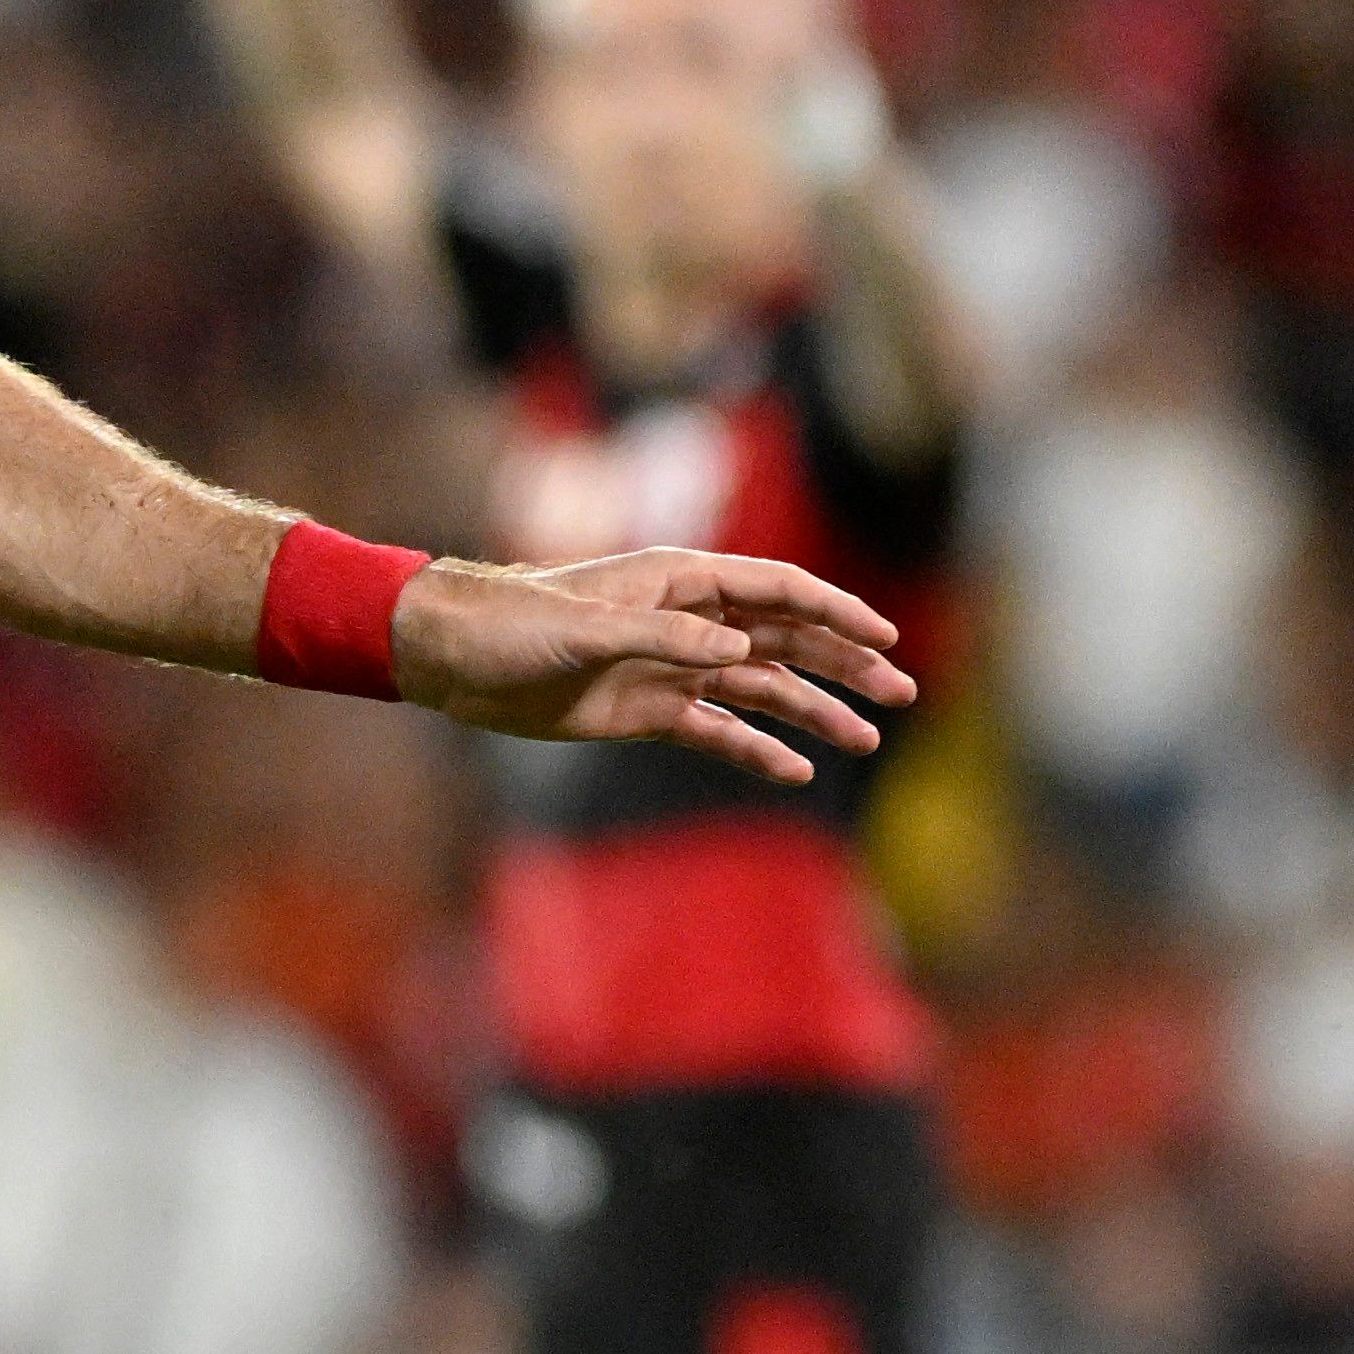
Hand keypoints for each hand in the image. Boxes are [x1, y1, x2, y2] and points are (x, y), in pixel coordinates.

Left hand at [393, 544, 910, 776]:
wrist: (450, 657)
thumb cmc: (511, 622)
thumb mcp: (586, 629)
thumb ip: (665, 637)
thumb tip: (742, 653)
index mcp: (680, 580)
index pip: (778, 591)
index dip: (835, 612)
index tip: (886, 638)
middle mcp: (685, 619)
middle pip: (785, 639)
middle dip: (845, 663)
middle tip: (903, 693)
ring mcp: (669, 665)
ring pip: (761, 687)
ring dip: (813, 711)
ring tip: (867, 740)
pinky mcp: (644, 708)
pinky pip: (715, 728)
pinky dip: (756, 749)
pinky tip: (797, 773)